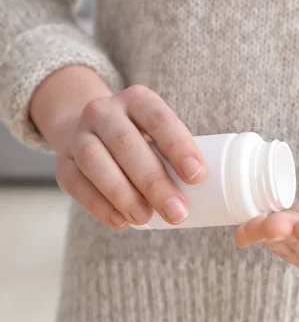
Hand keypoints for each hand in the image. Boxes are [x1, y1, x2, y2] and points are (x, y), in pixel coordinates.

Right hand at [30, 66, 205, 228]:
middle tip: (178, 212)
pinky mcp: (62, 163)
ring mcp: (79, 135)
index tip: (198, 176)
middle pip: (127, 144)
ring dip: (124, 194)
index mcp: (137, 99)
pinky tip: (122, 222)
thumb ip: (178, 154)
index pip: (159, 119)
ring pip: (96, 162)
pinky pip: (77, 184)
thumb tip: (212, 192)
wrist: (90, 129)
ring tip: (147, 219)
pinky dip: (100, 206)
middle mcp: (104, 111)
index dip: (178, 146)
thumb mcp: (159, 132)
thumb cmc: (141, 137)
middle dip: (154, 181)